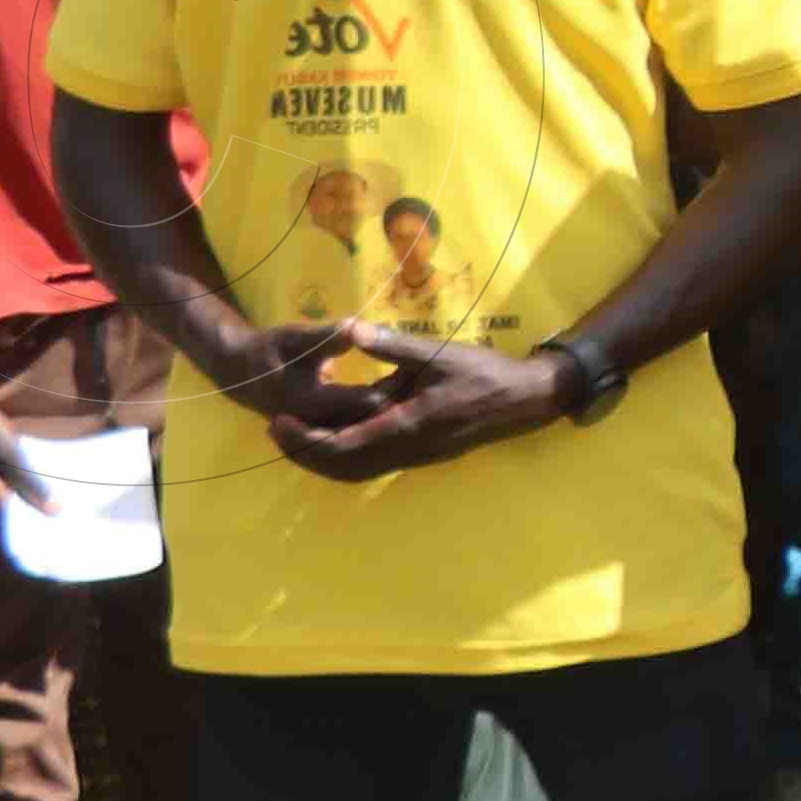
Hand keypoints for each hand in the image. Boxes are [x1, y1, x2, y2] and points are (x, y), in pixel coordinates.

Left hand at [260, 325, 569, 479]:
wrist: (525, 399)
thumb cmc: (483, 372)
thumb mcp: (437, 353)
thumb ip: (391, 346)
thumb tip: (350, 330)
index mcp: (407, 425)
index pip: (341, 445)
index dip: (304, 438)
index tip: (278, 419)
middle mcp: (406, 450)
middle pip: (341, 466)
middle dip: (303, 453)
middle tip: (275, 430)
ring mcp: (414, 457)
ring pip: (355, 471)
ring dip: (321, 459)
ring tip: (294, 436)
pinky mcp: (420, 454)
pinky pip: (371, 465)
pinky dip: (344, 458)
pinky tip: (332, 436)